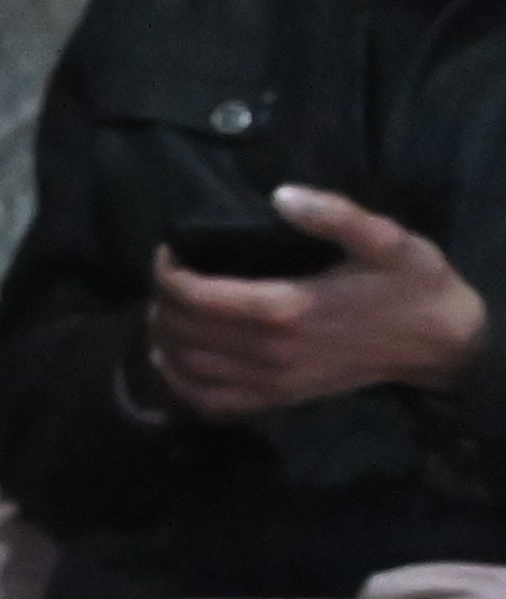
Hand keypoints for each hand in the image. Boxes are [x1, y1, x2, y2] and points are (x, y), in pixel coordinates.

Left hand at [147, 191, 491, 420]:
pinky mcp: (278, 400)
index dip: (167, 272)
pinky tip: (173, 359)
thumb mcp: (386, 238)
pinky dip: (179, 384)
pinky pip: (210, 404)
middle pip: (183, 331)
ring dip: (163, 338)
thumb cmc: (410, 283)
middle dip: (161, 301)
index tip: (168, 251)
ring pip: (187, 368)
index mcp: (287, 307)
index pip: (196, 295)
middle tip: (167, 276)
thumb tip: (282, 195)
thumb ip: (334, 215)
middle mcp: (270, 352)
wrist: (438, 341)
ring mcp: (272, 382)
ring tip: (166, 309)